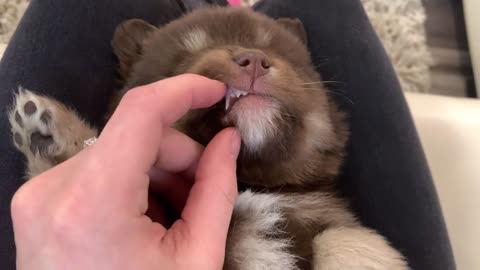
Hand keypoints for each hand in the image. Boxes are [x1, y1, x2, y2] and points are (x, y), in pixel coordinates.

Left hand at [11, 74, 240, 269]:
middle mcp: (54, 190)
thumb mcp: (198, 257)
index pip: (141, 113)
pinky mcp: (37, 203)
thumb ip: (217, 189)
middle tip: (200, 196)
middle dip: (178, 158)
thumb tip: (227, 141)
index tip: (215, 90)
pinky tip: (144, 221)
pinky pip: (98, 170)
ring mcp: (39, 196)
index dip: (183, 91)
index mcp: (94, 203)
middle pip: (134, 138)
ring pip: (117, 152)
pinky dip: (130, 185)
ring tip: (171, 219)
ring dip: (155, 174)